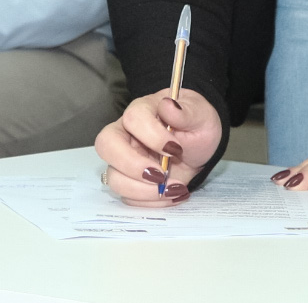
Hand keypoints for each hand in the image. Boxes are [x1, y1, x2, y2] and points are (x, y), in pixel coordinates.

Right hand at [95, 88, 222, 206]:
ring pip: (114, 178)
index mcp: (142, 111)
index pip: (132, 119)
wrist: (200, 147)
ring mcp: (124, 160)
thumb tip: (168, 105)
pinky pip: (129, 197)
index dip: (153, 136)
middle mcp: (126, 134)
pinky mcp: (130, 181)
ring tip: (173, 190)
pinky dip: (151, 202)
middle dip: (133, 166)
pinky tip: (171, 195)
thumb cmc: (197, 126)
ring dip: (143, 191)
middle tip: (162, 176)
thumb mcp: (201, 116)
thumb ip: (187, 112)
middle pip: (106, 146)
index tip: (177, 149)